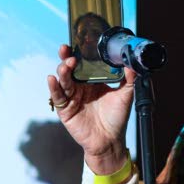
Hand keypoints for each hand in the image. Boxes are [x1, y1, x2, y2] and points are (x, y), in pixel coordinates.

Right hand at [47, 44, 134, 173]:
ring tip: (65, 66)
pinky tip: (52, 79)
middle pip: (70, 68)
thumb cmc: (117, 118)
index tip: (78, 43)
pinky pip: (57, 96)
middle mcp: (80, 87)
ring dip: (62, 71)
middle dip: (66, 58)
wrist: (110, 141)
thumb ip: (129, 79)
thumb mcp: (125, 96)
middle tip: (67, 50)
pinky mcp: (65, 109)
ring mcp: (71, 97)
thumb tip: (132, 63)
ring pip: (63, 80)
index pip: (84, 63)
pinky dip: (53, 87)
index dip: (79, 53)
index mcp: (93, 81)